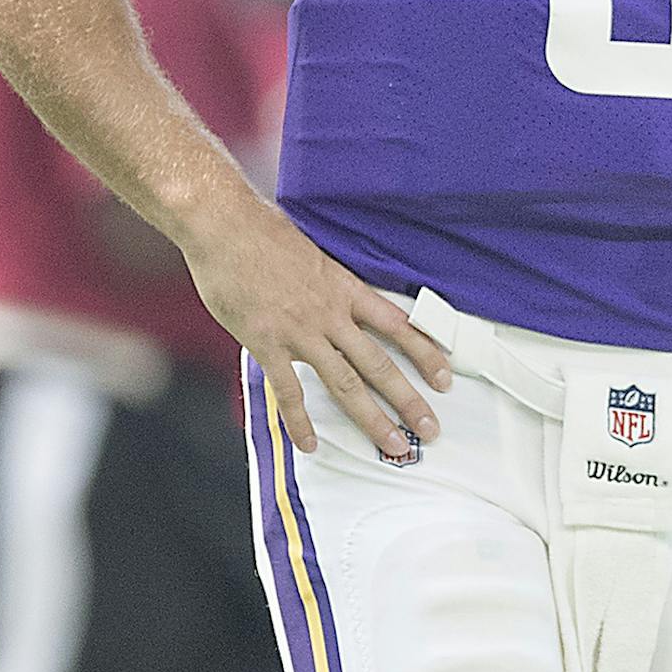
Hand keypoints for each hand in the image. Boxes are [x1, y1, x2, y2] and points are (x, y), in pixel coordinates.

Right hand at [181, 195, 451, 460]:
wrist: (225, 226)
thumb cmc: (265, 235)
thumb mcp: (315, 257)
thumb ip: (331, 287)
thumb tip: (342, 305)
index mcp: (347, 290)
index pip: (399, 326)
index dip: (426, 353)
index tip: (446, 377)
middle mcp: (331, 315)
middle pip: (380, 364)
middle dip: (409, 400)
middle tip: (431, 428)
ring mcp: (300, 332)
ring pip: (345, 383)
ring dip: (372, 418)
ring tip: (393, 444)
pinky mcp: (266, 344)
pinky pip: (288, 391)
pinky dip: (300, 421)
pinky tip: (311, 444)